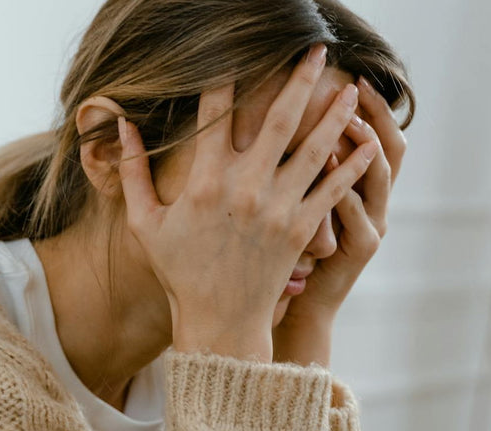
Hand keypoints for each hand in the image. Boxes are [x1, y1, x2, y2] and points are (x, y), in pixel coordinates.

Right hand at [118, 45, 378, 361]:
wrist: (219, 321)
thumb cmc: (180, 271)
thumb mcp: (145, 222)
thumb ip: (131, 172)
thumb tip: (122, 124)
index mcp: (206, 180)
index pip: (217, 112)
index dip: (226, 75)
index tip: (237, 49)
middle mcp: (246, 187)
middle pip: (279, 118)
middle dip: (300, 79)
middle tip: (316, 49)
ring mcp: (278, 207)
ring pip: (315, 148)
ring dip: (335, 113)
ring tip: (352, 87)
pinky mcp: (302, 229)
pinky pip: (333, 189)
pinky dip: (353, 165)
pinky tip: (368, 143)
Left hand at [273, 76, 406, 367]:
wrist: (296, 306)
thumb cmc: (288, 252)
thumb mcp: (298, 203)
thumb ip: (299, 165)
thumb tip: (280, 115)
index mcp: (361, 187)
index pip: (377, 135)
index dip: (373, 106)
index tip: (354, 75)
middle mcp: (375, 202)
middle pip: (391, 148)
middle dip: (375, 115)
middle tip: (355, 87)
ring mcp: (372, 225)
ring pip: (380, 177)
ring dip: (364, 146)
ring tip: (346, 120)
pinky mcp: (360, 249)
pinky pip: (358, 215)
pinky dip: (346, 189)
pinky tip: (330, 167)